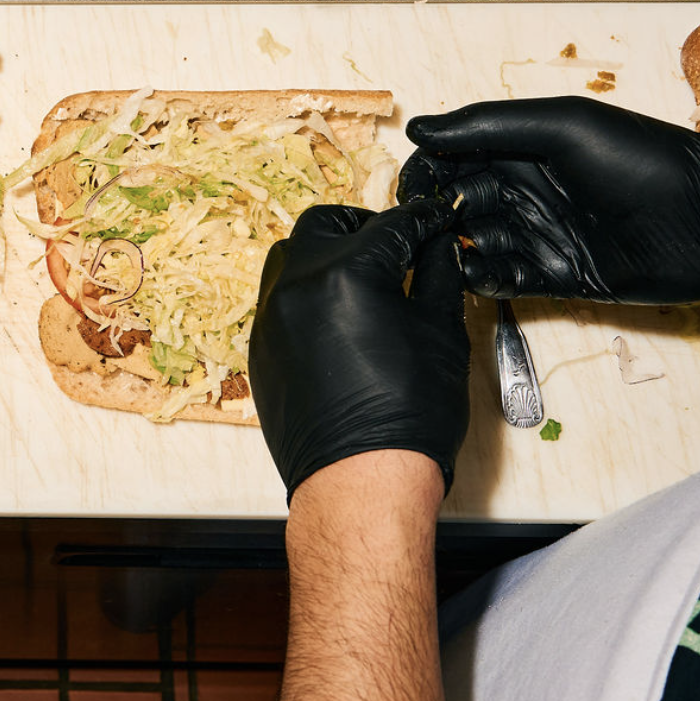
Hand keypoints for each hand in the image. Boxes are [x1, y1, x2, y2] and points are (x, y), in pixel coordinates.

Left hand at [250, 200, 468, 497]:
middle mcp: (297, 285)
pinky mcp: (259, 346)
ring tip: (364, 277)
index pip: (391, 226)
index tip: (437, 220)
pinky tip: (339, 318)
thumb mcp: (440, 332)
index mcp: (347, 272)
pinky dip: (308, 294)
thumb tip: (440, 246)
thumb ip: (438, 276)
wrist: (360, 479)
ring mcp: (270, 315)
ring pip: (291, 256)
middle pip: (327, 224)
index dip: (422, 220)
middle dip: (364, 227)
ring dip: (326, 254)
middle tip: (397, 246)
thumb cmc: (410, 411)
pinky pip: (279, 300)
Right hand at [400, 97, 699, 304]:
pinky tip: (473, 275)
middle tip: (424, 226)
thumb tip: (418, 128)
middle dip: (435, 213)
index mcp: (522, 149)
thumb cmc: (644, 159)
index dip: (425, 171)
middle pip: (457, 203)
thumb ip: (488, 125)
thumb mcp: (564, 125)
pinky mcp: (555, 276)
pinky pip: (503, 281)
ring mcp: (539, 235)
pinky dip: (481, 280)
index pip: (453, 158)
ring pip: (474, 244)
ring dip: (454, 248)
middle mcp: (525, 191)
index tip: (409, 188)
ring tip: (446, 252)